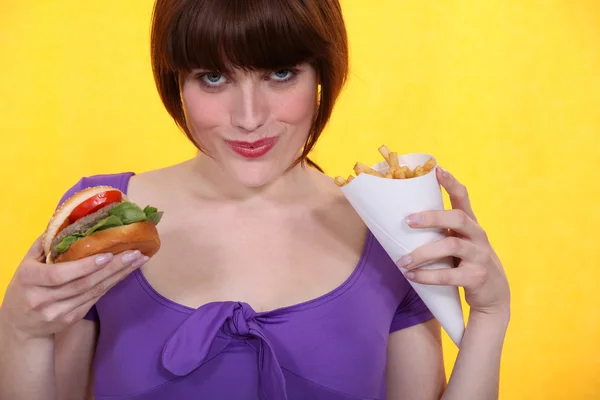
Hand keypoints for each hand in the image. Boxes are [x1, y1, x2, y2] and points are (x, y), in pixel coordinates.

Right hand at [0, 235, 148, 340]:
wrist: (21, 324)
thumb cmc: (26, 285)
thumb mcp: (28, 262)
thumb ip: (47, 243)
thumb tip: (71, 218)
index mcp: (30, 279)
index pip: (59, 274)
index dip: (85, 265)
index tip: (107, 254)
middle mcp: (42, 298)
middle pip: (83, 283)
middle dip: (113, 267)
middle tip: (135, 252)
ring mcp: (58, 312)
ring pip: (93, 292)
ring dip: (119, 275)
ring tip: (138, 260)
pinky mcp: (71, 318)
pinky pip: (95, 299)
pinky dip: (112, 284)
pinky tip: (126, 272)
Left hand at [396, 167, 509, 316]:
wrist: (494, 296)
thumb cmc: (468, 264)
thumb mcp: (462, 243)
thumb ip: (443, 232)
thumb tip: (404, 222)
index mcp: (472, 225)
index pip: (464, 198)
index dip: (451, 183)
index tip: (438, 170)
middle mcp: (478, 237)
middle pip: (458, 218)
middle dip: (432, 217)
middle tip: (408, 221)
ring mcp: (480, 257)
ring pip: (451, 246)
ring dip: (423, 253)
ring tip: (402, 261)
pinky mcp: (477, 278)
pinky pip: (449, 275)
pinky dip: (427, 276)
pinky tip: (412, 276)